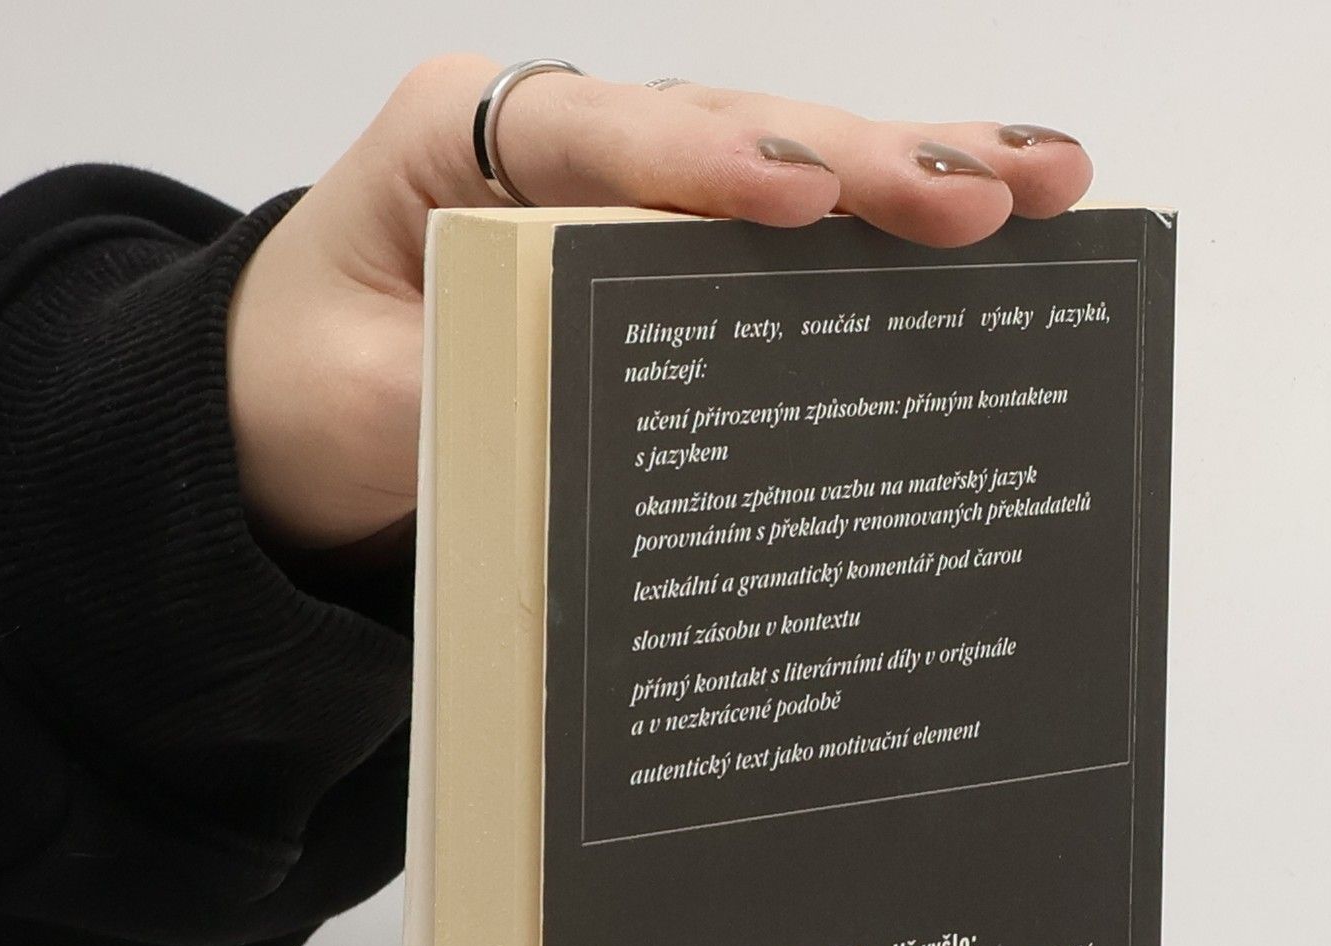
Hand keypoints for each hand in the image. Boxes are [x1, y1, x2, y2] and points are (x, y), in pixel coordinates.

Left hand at [226, 57, 1093, 550]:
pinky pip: (783, 228)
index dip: (702, 162)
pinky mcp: (669, 241)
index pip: (598, 136)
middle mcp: (559, 140)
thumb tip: (593, 430)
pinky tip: (997, 213)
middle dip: (856, 163)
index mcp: (456, 143)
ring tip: (1047, 185)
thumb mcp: (360, 406)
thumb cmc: (309, 387)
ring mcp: (627, 183)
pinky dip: (883, 228)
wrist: (283, 408)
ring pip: (781, 160)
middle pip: (725, 131)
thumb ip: (463, 400)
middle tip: (982, 197)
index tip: (796, 195)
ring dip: (913, 174)